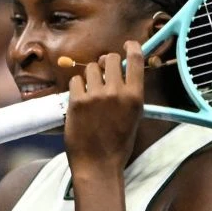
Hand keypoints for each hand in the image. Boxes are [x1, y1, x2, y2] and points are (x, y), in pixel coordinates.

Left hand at [63, 45, 144, 170]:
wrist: (98, 165)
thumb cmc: (117, 144)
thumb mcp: (133, 118)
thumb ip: (129, 93)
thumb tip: (119, 71)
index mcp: (135, 97)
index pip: (135, 59)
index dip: (130, 47)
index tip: (126, 45)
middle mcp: (116, 92)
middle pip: (109, 58)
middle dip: (105, 64)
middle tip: (103, 75)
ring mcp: (95, 95)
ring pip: (89, 68)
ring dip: (90, 77)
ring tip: (91, 95)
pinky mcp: (77, 100)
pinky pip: (75, 80)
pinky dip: (77, 89)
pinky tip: (80, 103)